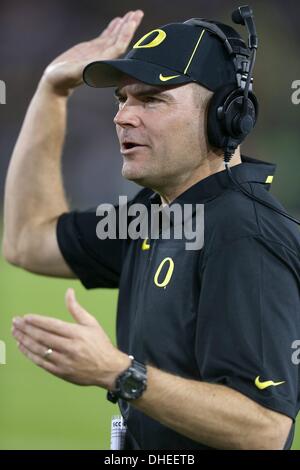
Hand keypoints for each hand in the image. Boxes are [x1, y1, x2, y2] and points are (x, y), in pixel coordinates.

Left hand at [11, 288, 130, 388]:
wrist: (109, 370)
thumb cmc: (100, 344)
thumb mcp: (91, 323)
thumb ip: (76, 308)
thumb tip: (68, 291)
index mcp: (77, 334)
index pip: (53, 325)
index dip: (37, 321)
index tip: (25, 317)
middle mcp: (70, 347)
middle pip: (43, 337)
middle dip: (26, 329)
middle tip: (15, 322)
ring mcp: (64, 361)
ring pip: (40, 350)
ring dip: (24, 341)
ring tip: (15, 333)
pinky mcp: (61, 372)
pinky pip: (41, 362)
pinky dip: (30, 354)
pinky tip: (22, 347)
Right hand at [41, 10, 143, 95]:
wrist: (56, 83)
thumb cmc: (63, 79)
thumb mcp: (75, 72)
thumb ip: (88, 68)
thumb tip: (100, 63)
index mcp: (103, 64)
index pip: (119, 47)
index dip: (126, 34)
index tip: (132, 21)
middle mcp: (104, 59)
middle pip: (120, 40)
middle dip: (129, 27)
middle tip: (138, 13)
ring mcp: (99, 53)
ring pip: (114, 37)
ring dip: (124, 26)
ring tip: (133, 14)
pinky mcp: (92, 50)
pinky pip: (106, 37)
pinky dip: (113, 28)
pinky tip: (118, 20)